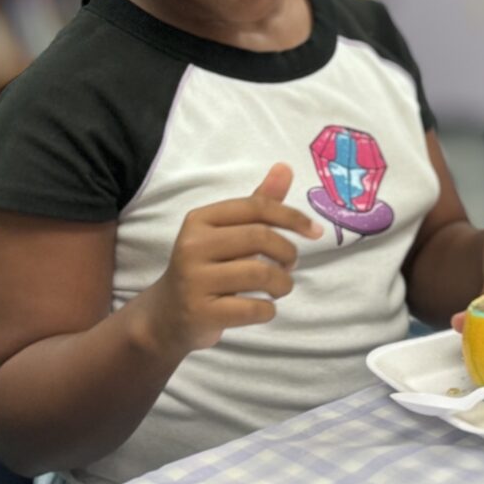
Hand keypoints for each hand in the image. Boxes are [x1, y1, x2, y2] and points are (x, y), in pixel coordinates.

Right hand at [138, 163, 322, 356]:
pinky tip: (263, 307)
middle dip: (288, 252)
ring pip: (260, 274)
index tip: (316, 231)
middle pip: (260, 238)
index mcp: (200, 219)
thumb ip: (258, 203)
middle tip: (290, 265)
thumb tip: (285, 167)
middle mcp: (192, 245)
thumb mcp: (228, 232)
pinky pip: (253, 309)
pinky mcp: (200, 313)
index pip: (256, 207)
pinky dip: (269, 310)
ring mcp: (193, 280)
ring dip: (283, 283)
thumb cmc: (208, 267)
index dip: (292, 217)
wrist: (168, 316)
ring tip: (280, 287)